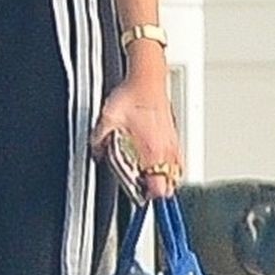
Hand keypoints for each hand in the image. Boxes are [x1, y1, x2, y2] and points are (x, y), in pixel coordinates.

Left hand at [91, 78, 181, 201]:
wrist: (147, 79)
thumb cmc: (132, 96)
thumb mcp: (107, 120)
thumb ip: (99, 141)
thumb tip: (96, 152)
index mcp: (150, 150)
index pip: (157, 187)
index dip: (146, 195)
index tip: (136, 192)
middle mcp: (165, 150)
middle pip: (169, 186)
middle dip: (155, 190)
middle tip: (142, 186)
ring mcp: (172, 143)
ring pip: (176, 174)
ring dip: (164, 179)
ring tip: (149, 175)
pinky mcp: (174, 136)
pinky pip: (178, 160)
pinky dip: (170, 166)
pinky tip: (159, 161)